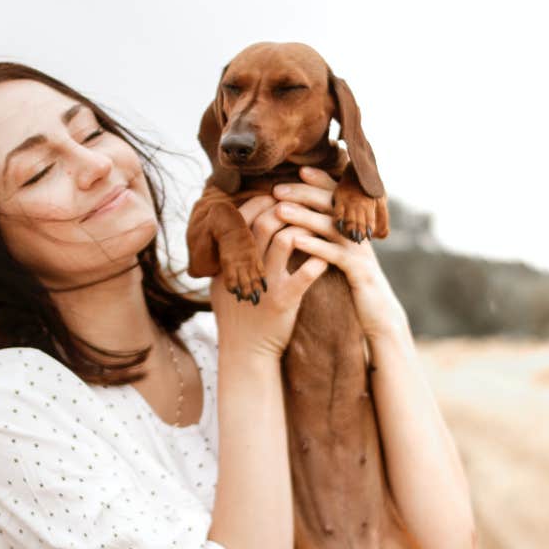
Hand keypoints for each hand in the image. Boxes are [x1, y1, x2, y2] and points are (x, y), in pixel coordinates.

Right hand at [211, 195, 327, 358]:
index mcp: (229, 260)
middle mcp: (246, 268)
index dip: (261, 202)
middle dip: (286, 208)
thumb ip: (229, 258)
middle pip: (265, 222)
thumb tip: (233, 229)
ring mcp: (265, 283)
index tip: (276, 197)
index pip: (243, 218)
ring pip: (286, 240)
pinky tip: (325, 258)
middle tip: (301, 206)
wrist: (245, 351)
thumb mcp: (223, 283)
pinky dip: (318, 261)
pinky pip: (305, 274)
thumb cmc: (238, 314)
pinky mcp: (284, 301)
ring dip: (305, 228)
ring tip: (317, 227)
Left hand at [272, 167, 409, 339]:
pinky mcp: (359, 271)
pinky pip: (334, 254)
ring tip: (280, 210)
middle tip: (277, 188)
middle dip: (304, 193)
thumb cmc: (354, 285)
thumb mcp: (342, 256)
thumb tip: (304, 219)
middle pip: (333, 204)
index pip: (337, 196)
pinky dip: (314, 245)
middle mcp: (359, 233)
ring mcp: (361, 251)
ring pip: (331, 226)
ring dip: (304, 216)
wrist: (378, 314)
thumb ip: (330, 236)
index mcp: (354, 227)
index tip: (297, 170)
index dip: (319, 181)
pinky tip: (295, 241)